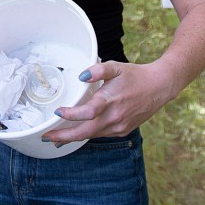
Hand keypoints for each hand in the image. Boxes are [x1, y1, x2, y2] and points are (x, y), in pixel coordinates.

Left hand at [44, 60, 178, 145]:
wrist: (159, 87)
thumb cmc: (135, 76)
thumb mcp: (115, 67)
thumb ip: (97, 69)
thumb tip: (81, 76)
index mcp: (111, 101)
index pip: (88, 112)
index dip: (71, 115)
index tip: (57, 111)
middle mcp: (114, 117)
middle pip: (85, 132)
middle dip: (64, 136)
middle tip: (46, 136)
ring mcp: (119, 127)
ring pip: (91, 136)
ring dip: (73, 138)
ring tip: (56, 138)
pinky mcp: (122, 130)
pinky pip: (100, 135)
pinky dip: (86, 135)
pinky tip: (77, 134)